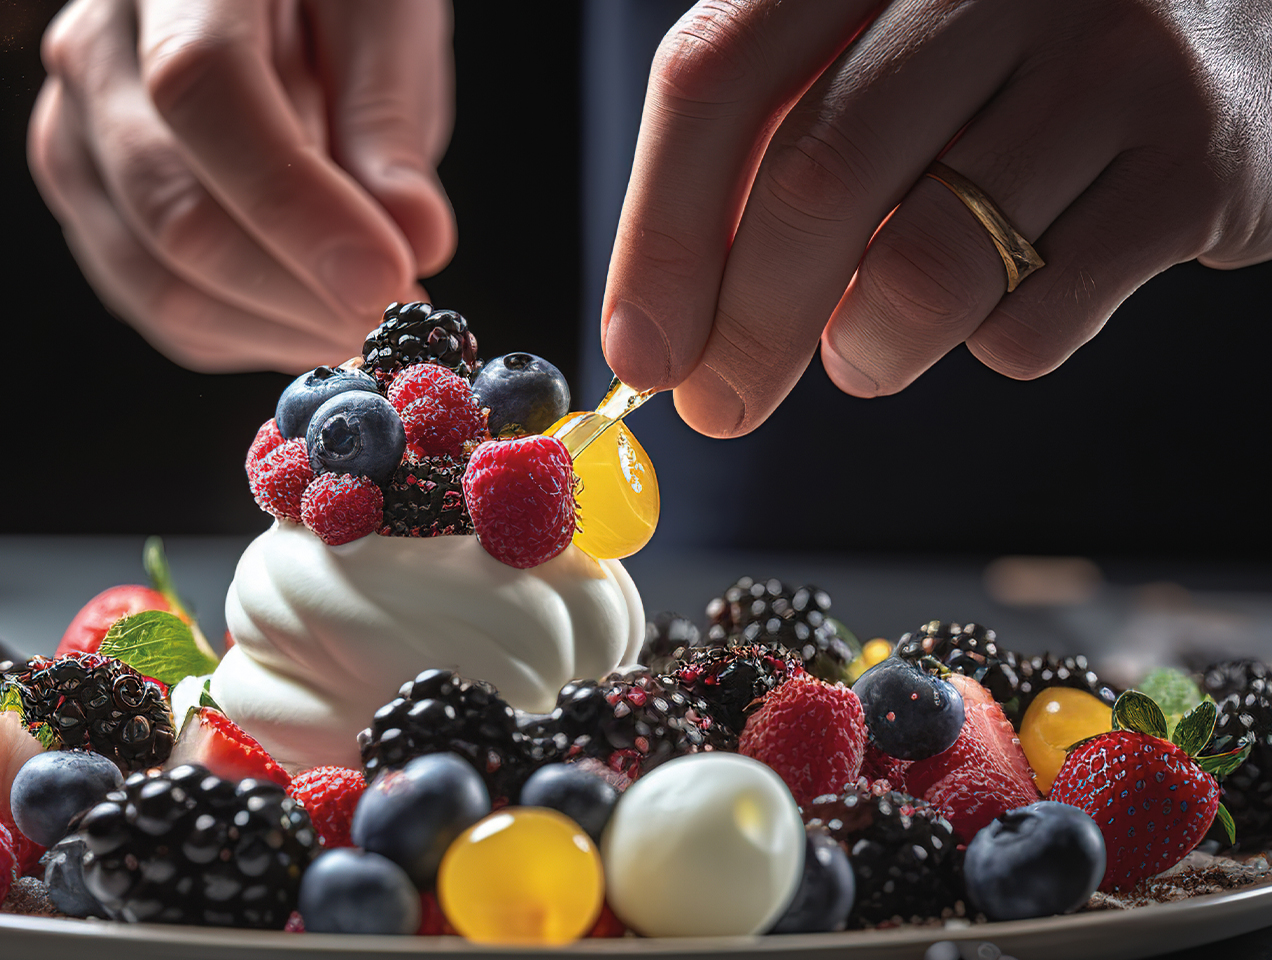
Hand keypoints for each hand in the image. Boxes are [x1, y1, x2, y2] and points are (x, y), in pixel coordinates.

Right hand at [29, 0, 456, 372]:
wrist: (270, 1)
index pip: (200, 89)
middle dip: (297, 285)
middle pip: (167, 202)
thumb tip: (415, 239)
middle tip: (400, 315)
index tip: (387, 277)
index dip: (293, 202)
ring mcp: (69, 130)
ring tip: (370, 321)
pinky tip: (316, 316)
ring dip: (274, 324)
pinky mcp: (85, 202)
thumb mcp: (386, 12)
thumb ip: (389, 116)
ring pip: (152, 275)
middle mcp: (92, 48)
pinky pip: (151, 301)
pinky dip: (243, 331)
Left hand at [601, 0, 1271, 435]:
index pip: (717, 73)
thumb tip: (661, 328)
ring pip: (925, 263)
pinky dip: (993, 346)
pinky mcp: (1200, 161)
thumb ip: (773, 143)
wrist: (1252, 21)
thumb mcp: (885, 51)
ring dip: (866, 351)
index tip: (639, 349)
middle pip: (813, 174)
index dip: (659, 232)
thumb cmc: (1018, 58)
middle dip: (745, 326)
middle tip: (718, 407)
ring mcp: (1111, 55)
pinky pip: (1039, 315)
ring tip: (864, 355)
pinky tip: (1007, 301)